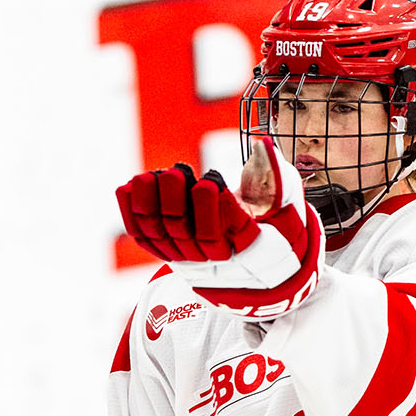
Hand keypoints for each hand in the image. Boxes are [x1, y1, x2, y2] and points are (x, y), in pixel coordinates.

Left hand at [116, 135, 322, 319]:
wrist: (261, 272)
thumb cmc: (278, 229)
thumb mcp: (288, 205)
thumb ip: (278, 176)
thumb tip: (264, 143)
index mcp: (258, 253)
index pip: (236, 235)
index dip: (221, 209)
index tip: (212, 181)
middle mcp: (223, 265)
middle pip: (194, 237)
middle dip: (180, 202)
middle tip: (175, 171)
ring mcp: (195, 265)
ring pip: (167, 239)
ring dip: (153, 205)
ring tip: (150, 176)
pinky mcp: (174, 259)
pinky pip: (147, 241)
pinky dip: (133, 214)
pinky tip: (126, 187)